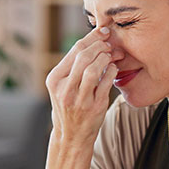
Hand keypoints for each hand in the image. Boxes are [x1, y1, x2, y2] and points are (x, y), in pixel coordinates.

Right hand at [45, 26, 117, 148]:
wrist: (71, 136)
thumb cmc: (69, 107)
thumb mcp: (62, 87)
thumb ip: (73, 67)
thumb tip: (94, 41)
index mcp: (55, 80)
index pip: (74, 51)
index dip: (91, 38)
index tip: (103, 31)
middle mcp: (64, 89)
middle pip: (84, 56)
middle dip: (100, 45)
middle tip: (109, 42)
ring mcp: (79, 99)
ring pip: (93, 69)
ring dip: (105, 58)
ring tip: (110, 55)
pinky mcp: (94, 107)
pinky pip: (106, 83)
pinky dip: (112, 71)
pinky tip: (113, 68)